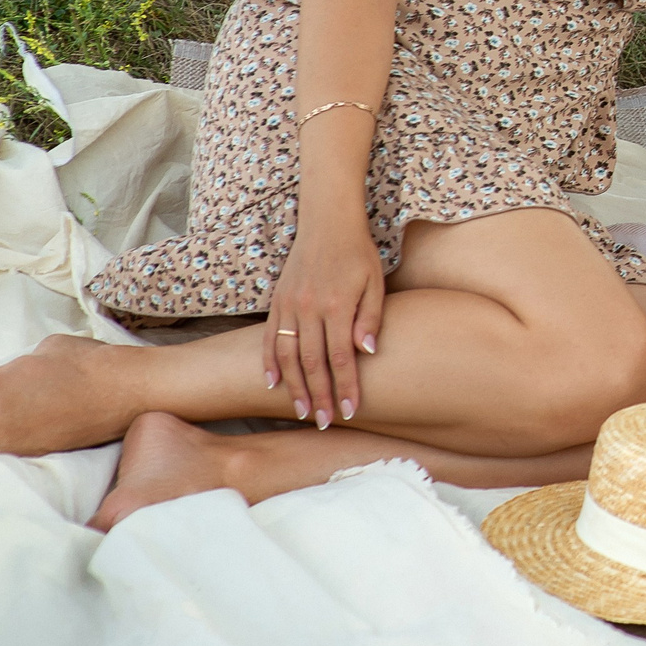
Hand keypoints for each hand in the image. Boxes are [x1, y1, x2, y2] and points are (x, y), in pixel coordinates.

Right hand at [265, 210, 384, 427]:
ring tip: (303, 412)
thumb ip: (370, 317)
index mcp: (336, 305)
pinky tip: (273, 383)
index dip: (346, 386)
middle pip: (312, 363)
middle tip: (326, 422)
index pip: (341, 357)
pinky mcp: (277, 302)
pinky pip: (270, 339)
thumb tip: (366, 352)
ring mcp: (289, 306)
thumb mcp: (375, 282)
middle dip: (320, 395)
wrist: (327, 223)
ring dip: (295, 387)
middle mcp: (309, 309)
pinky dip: (270, 362)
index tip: (350, 411)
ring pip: (288, 355)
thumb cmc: (358, 254)